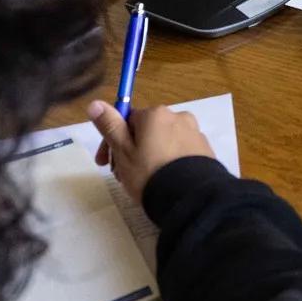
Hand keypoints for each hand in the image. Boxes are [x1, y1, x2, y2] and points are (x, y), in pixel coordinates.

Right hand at [89, 101, 213, 204]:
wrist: (191, 198)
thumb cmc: (150, 173)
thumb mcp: (123, 151)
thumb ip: (110, 126)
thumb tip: (95, 102)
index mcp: (156, 114)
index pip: (126, 120)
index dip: (111, 141)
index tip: (104, 163)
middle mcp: (178, 117)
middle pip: (145, 131)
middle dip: (130, 151)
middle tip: (121, 177)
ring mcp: (194, 133)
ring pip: (162, 142)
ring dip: (148, 157)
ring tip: (142, 182)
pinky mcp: (205, 151)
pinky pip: (179, 152)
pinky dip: (168, 162)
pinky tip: (164, 181)